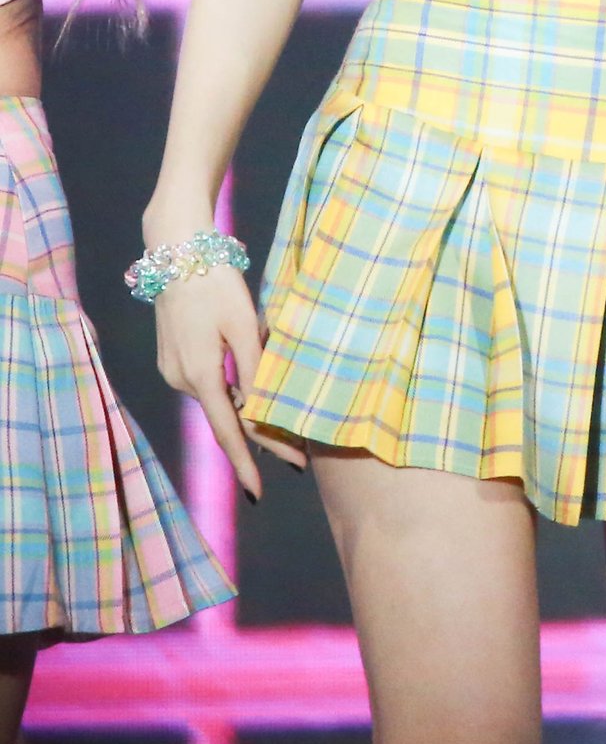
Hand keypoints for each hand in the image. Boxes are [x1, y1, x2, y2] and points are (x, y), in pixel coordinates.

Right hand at [152, 265, 307, 496]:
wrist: (176, 251)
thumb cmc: (215, 283)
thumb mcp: (244, 325)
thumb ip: (254, 369)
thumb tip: (263, 409)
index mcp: (199, 376)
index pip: (227, 431)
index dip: (246, 462)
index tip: (260, 492)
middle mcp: (180, 380)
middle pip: (225, 417)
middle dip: (257, 437)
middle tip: (295, 453)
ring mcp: (172, 370)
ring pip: (217, 398)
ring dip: (245, 409)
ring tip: (280, 416)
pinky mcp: (172, 357)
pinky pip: (207, 383)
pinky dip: (230, 390)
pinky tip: (250, 385)